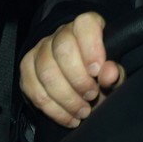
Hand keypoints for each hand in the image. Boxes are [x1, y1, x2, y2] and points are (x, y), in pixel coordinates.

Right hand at [19, 12, 125, 127]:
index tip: (97, 70)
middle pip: (63, 50)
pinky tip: (68, 117)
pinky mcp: (27, 68)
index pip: (85, 24)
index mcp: (87, 25)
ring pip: (46, 72)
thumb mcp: (114, 73)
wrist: (83, 85)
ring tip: (83, 111)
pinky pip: (33, 89)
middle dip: (78, 79)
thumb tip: (110, 73)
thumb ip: (114, 72)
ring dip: (66, 98)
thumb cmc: (101, 74)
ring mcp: (41, 49)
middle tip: (92, 95)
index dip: (91, 47)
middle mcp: (61, 33)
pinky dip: (52, 108)